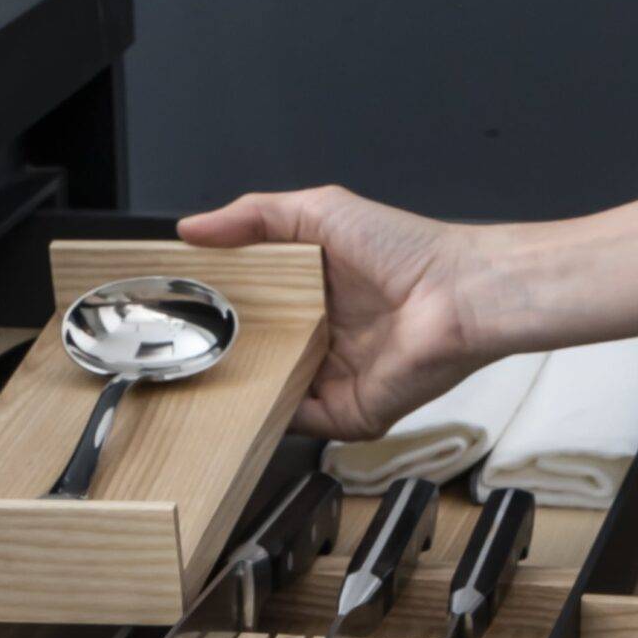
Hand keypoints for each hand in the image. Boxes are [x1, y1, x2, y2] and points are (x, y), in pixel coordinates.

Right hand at [177, 186, 487, 439]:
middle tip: (182, 352)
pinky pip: (302, 425)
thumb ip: (254, 217)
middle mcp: (323, 341)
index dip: (219, 311)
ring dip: (243, 392)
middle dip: (224, 358)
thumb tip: (193, 229)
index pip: (255, 311)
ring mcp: (336, 380)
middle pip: (260, 357)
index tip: (181, 310)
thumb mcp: (318, 212)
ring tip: (200, 385)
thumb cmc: (406, 250)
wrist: (456, 295)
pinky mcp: (350, 414)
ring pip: (275, 395)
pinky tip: (247, 404)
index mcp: (315, 296)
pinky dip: (275, 419)